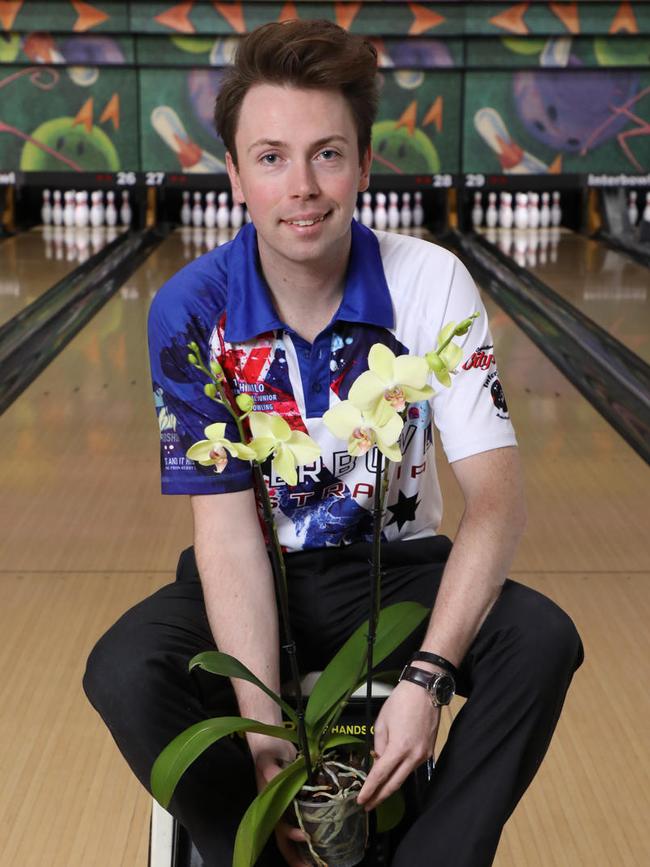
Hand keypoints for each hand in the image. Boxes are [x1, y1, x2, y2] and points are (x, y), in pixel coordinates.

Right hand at [249, 735, 309, 866]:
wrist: (271, 737)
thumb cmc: (267, 750)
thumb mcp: (268, 759)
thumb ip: (270, 772)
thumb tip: (273, 781)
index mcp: (270, 803)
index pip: (280, 827)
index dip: (292, 834)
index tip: (307, 835)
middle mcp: (278, 808)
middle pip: (285, 839)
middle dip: (297, 857)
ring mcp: (286, 804)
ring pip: (294, 832)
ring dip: (304, 847)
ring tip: (319, 860)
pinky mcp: (296, 797)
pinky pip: (303, 817)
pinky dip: (311, 827)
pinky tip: (325, 833)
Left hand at [356, 680, 440, 811]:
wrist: (425, 690)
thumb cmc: (401, 701)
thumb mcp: (382, 722)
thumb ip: (379, 745)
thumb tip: (379, 760)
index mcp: (399, 748)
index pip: (381, 775)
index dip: (370, 789)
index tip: (361, 800)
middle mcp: (414, 756)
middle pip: (395, 784)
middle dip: (380, 797)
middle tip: (368, 805)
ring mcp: (423, 755)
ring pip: (404, 777)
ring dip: (390, 786)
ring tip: (377, 793)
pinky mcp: (429, 752)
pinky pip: (412, 767)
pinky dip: (401, 772)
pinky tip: (392, 774)